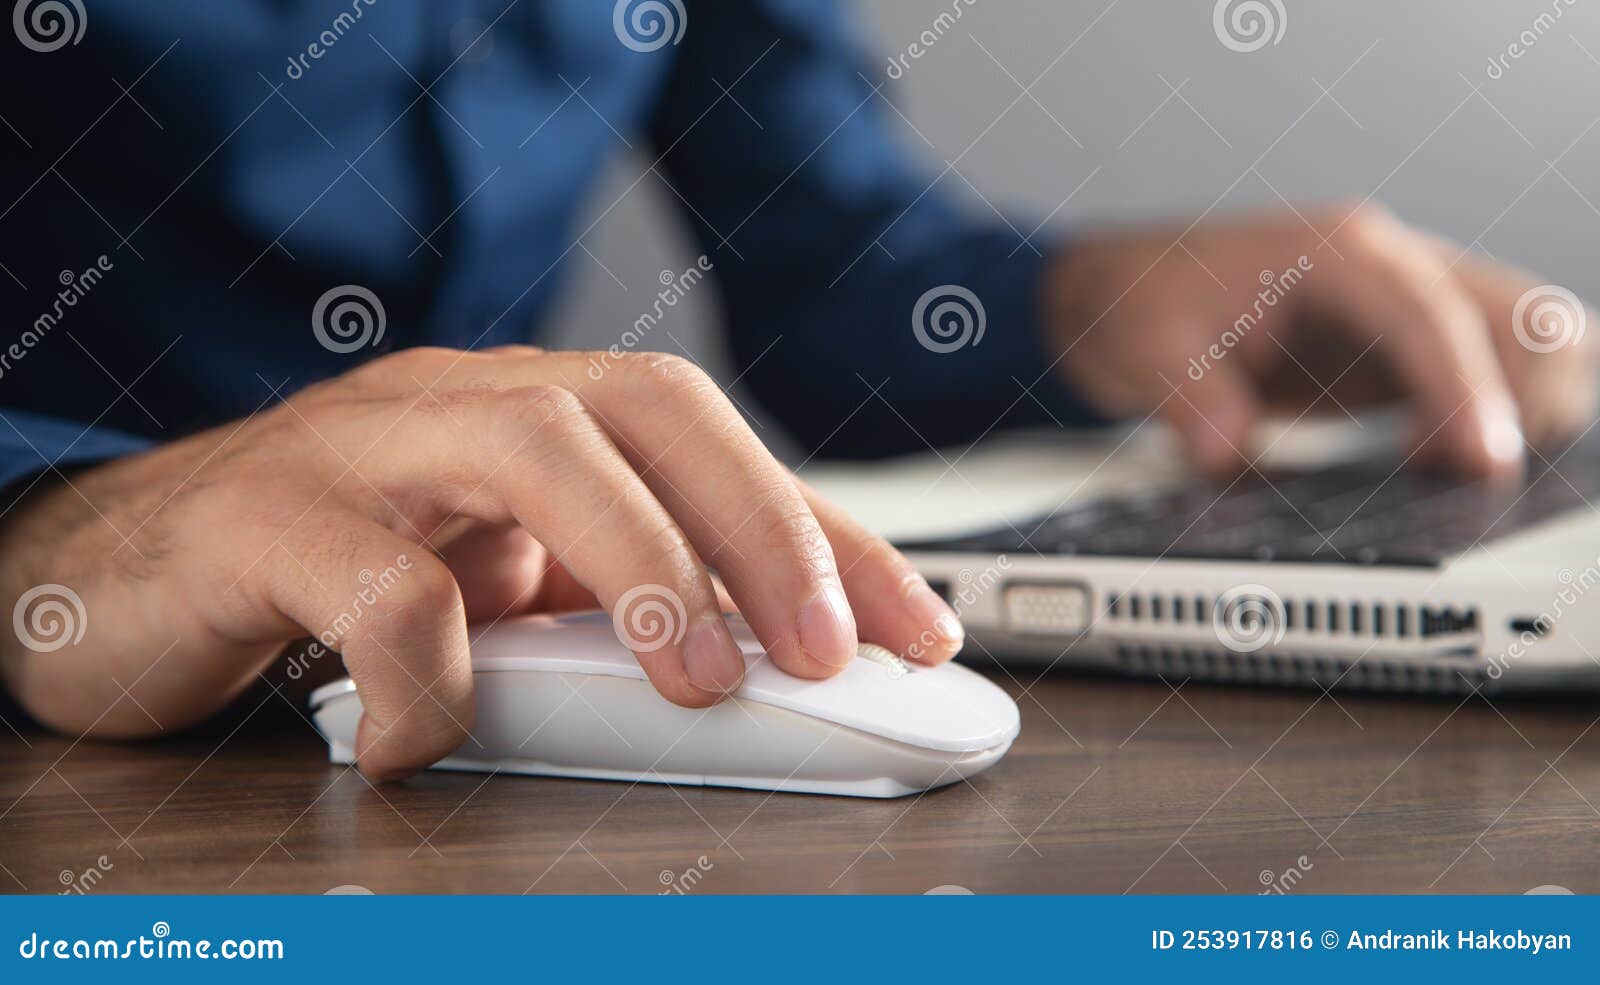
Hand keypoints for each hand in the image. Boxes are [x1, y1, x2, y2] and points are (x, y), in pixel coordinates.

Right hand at [0, 346, 963, 778]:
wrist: (130, 570)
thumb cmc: (336, 575)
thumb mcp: (499, 593)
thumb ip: (603, 612)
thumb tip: (758, 681)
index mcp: (541, 414)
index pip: (718, 445)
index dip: (831, 535)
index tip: (921, 631)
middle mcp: (465, 401)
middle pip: (648, 405)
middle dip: (762, 527)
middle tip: (827, 651)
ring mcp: (364, 443)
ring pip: (529, 446)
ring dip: (638, 565)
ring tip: (692, 681)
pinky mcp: (262, 513)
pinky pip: (370, 578)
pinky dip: (427, 677)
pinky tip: (425, 744)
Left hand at [1045, 202, 1597, 474]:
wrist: (1126, 293)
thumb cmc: (1141, 302)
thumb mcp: (1143, 347)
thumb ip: (1187, 397)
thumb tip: (1224, 451)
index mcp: (1335, 252)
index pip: (1428, 313)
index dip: (1464, 387)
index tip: (1481, 458)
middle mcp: (1388, 268)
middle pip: (1516, 314)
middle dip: (1523, 393)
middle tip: (1469, 474)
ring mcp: (1405, 307)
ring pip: (1525, 338)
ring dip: (1523, 404)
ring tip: (1451, 471)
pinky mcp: (1405, 350)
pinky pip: (1491, 371)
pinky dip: (1495, 416)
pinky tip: (1437, 465)